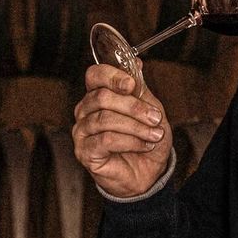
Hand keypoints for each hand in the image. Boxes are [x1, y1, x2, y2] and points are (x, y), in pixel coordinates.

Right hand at [72, 64, 170, 197]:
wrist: (146, 174)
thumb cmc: (145, 141)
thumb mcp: (149, 110)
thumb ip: (140, 89)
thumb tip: (136, 64)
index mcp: (98, 96)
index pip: (95, 75)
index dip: (112, 76)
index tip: (131, 85)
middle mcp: (85, 111)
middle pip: (102, 97)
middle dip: (133, 107)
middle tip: (155, 118)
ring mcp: (82, 132)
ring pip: (105, 119)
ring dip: (136, 127)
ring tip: (154, 135)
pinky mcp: (84, 152)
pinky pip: (105, 140)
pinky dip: (130, 141)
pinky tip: (144, 146)